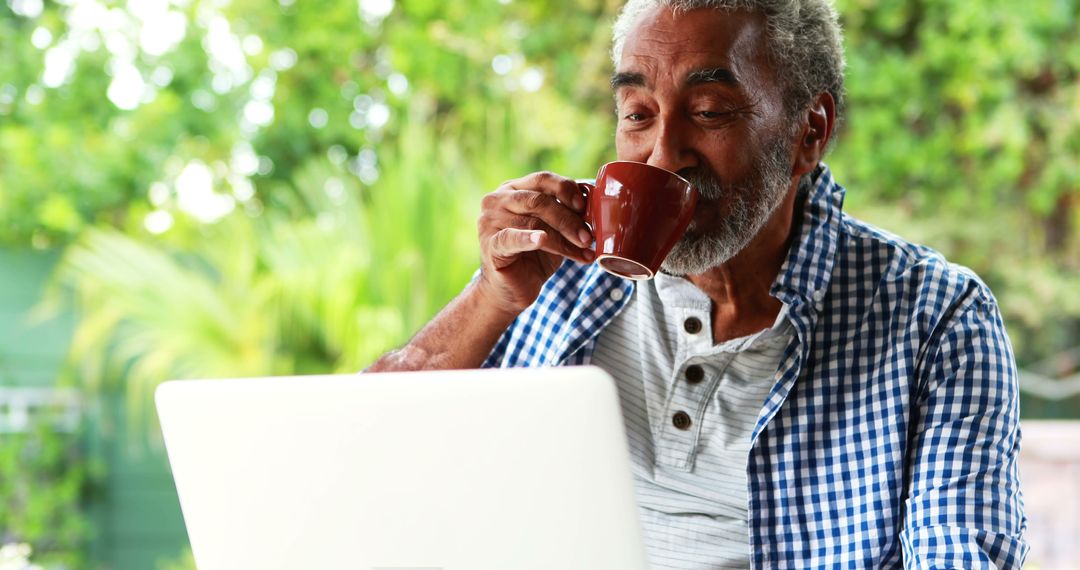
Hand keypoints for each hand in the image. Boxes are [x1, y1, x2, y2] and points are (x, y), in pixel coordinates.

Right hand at [475, 171, 594, 314]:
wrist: (512, 289)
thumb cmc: (535, 256)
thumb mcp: (554, 230)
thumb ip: (566, 213)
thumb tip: (592, 202)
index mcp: (513, 189)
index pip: (542, 179)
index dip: (566, 189)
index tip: (584, 207)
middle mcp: (498, 200)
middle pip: (538, 201)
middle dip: (568, 219)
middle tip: (588, 237)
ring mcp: (490, 222)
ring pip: (532, 222)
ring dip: (562, 239)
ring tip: (581, 250)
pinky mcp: (490, 245)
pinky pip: (511, 238)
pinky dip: (528, 238)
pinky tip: (542, 240)